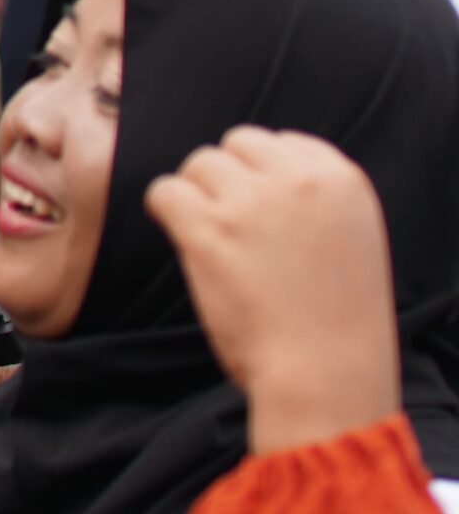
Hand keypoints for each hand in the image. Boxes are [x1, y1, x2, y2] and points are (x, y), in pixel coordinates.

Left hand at [147, 125, 401, 454]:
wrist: (327, 373)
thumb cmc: (335, 318)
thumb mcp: (350, 239)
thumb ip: (311, 198)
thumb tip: (253, 171)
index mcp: (341, 179)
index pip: (282, 141)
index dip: (261, 174)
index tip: (261, 211)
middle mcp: (297, 180)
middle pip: (235, 146)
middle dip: (226, 179)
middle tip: (231, 226)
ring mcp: (251, 203)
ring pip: (198, 165)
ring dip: (196, 197)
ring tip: (214, 240)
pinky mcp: (208, 230)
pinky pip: (164, 192)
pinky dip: (164, 210)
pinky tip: (182, 237)